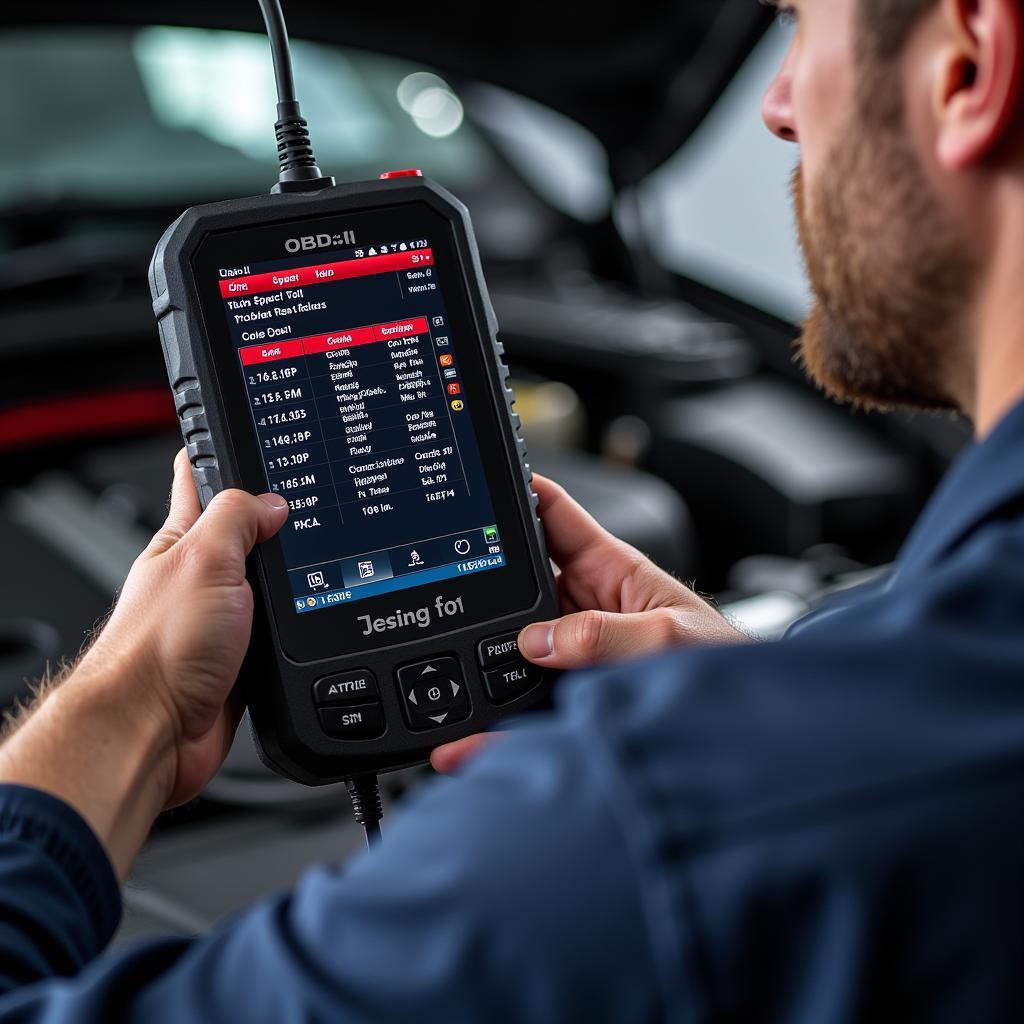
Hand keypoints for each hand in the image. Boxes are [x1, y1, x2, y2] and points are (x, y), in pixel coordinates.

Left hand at [0, 450, 287, 877]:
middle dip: (276, 514)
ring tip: (317, 552)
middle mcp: (204, 575)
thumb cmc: (156, 651)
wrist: (153, 731)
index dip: (219, 450)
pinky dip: (298, 622)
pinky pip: (280, 630)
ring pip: (269, 582)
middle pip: (246, 530)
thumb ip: (238, 519)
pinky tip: (314, 613)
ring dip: (293, 575)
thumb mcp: (204, 559)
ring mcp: (225, 618)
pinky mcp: (245, 657)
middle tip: (303, 494)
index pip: (200, 478)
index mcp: (185, 540)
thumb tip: (274, 502)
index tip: (242, 428)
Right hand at [430, 475, 747, 772]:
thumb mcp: (671, 638)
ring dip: (483, 658)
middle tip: (451, 601)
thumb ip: (607, 634)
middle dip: (485, 586)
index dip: (517, 494)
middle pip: (518, 583)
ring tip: (456, 676)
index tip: (478, 487)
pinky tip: (471, 736)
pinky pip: (520, 700)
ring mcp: (572, 651)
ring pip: (511, 645)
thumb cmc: (725, 667)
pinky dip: (494, 719)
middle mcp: (585, 607)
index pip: (554, 515)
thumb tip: (540, 640)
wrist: (740, 732)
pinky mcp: (565, 694)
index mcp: (612, 569)